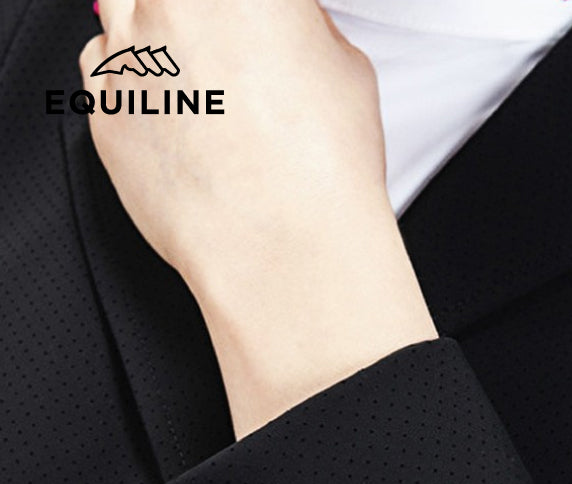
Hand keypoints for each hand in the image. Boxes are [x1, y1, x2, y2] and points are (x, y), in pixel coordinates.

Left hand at [80, 0, 436, 437]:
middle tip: (232, 61)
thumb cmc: (320, 171)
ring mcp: (130, 60)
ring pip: (126, 18)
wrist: (285, 250)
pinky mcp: (105, 116)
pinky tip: (174, 121)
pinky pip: (105, 78)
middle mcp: (173, 5)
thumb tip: (286, 28)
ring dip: (156, 40)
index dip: (248, 13)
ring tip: (202, 89)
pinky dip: (131, 88)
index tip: (254, 34)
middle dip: (197, 21)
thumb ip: (299, 28)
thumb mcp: (345, 68)